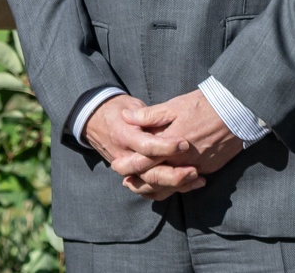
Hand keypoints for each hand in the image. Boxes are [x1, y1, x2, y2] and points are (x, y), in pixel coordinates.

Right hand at [81, 94, 201, 197]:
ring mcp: (127, 170)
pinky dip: (168, 191)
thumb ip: (147, 113)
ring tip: (198, 178)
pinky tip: (187, 185)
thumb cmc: (117, 109)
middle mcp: (124, 157)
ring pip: (150, 186)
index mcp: (124, 136)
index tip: (185, 143)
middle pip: (149, 174)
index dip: (166, 146)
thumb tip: (160, 118)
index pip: (146, 146)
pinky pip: (149, 191)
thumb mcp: (131, 104)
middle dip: (173, 175)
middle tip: (195, 169)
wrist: (96, 120)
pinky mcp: (133, 176)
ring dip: (174, 186)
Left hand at [116, 90, 244, 194]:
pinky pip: (188, 184)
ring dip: (156, 187)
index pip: (145, 159)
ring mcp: (197, 167)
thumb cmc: (203, 105)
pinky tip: (167, 184)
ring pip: (172, 185)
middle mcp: (183, 160)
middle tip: (126, 181)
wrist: (236, 111)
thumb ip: (150, 115)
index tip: (117, 164)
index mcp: (171, 143)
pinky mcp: (208, 169)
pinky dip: (176, 186)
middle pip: (156, 177)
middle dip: (139, 181)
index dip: (129, 163)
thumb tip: (127, 117)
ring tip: (142, 186)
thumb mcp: (175, 105)